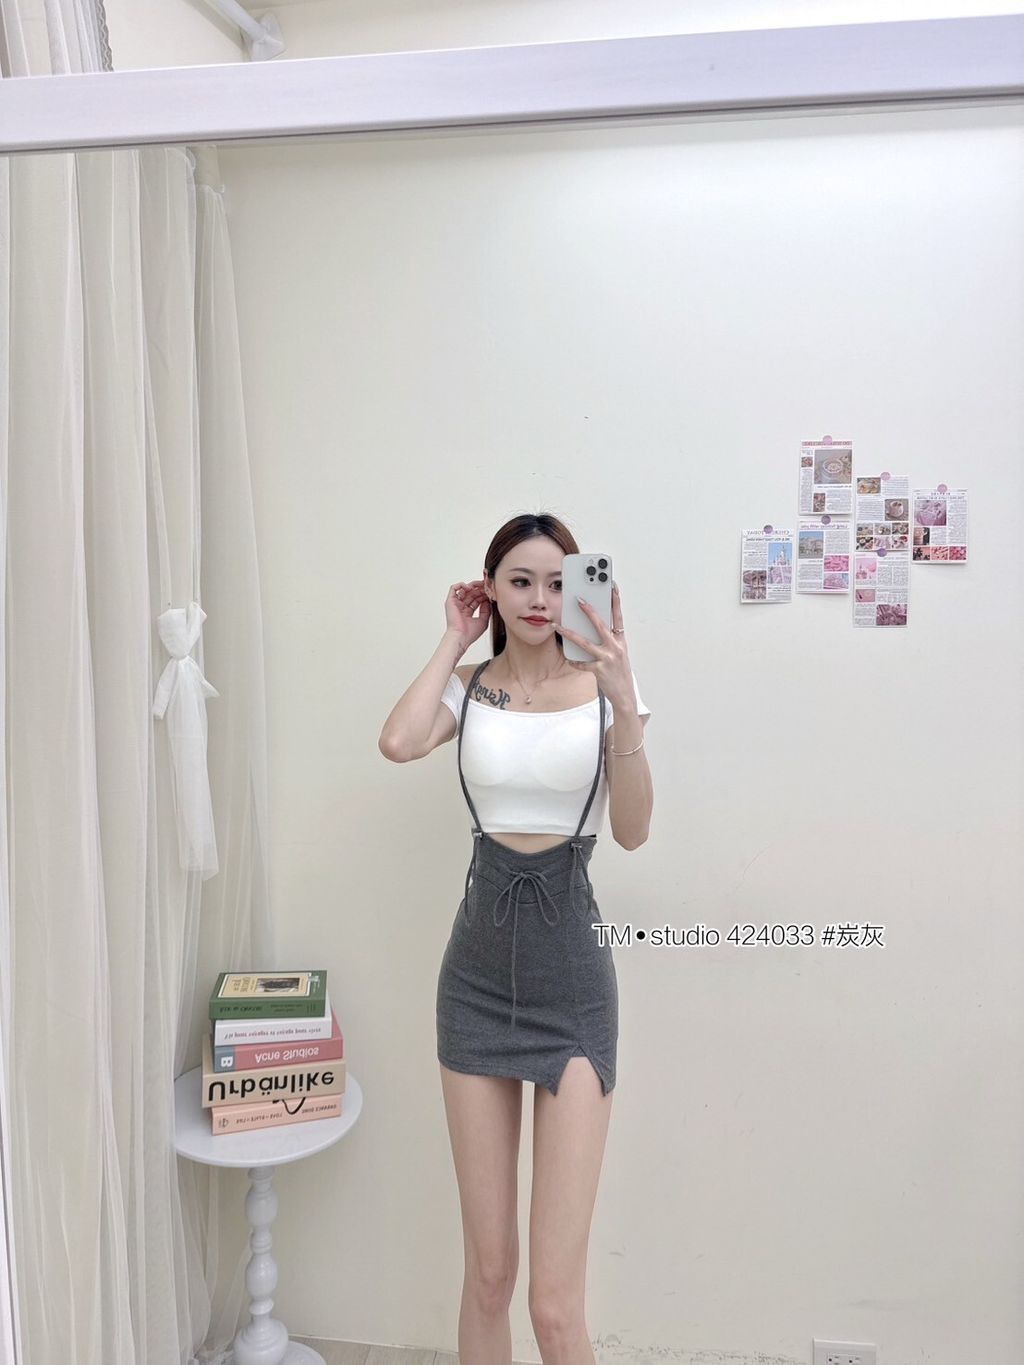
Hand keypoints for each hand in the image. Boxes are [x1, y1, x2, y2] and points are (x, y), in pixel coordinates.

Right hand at [446, 579, 490, 644]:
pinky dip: (461, 585)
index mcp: (468, 612)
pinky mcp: (450, 601)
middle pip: (472, 594)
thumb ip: (486, 610)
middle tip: (487, 586)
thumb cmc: (469, 633)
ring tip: (480, 586)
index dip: (484, 595)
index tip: (490, 592)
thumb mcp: (483, 620)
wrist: (461, 636)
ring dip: (473, 586)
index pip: (477, 600)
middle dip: (480, 589)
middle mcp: (462, 607)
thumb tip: (488, 601)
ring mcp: (456, 604)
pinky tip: (469, 588)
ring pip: (464, 589)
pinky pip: (454, 588)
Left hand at [559, 581, 633, 707]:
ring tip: (558, 627)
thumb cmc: (620, 673)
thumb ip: (609, 641)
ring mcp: (607, 658)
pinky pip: (582, 663)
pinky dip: (575, 661)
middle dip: (589, 611)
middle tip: (579, 600)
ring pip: (585, 643)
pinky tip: (570, 659)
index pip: (618, 617)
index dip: (615, 601)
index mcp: (621, 641)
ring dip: (569, 634)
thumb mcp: (619, 654)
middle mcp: (615, 648)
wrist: (624, 695)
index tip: (611, 587)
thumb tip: (594, 629)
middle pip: (600, 625)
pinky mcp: (599, 670)